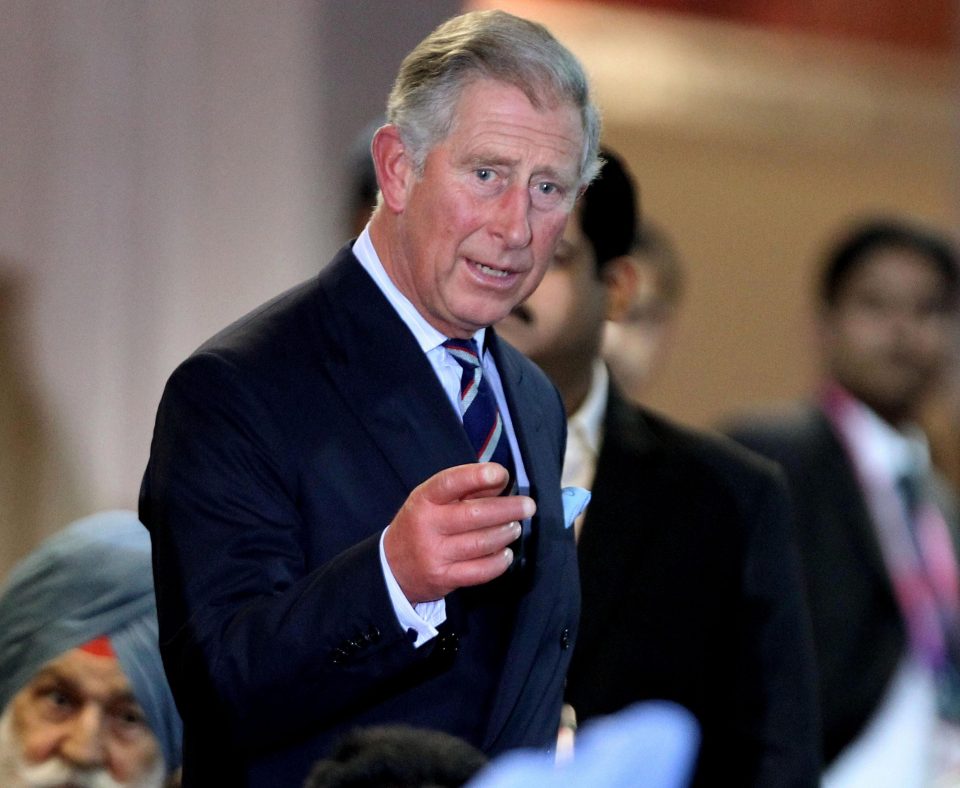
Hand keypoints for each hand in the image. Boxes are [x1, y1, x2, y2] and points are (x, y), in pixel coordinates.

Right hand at [383, 462, 534, 603]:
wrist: (392, 568)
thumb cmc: (421, 525)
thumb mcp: (432, 501)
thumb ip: (465, 490)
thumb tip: (500, 480)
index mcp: (424, 500)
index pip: (450, 483)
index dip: (476, 477)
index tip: (501, 474)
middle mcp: (427, 526)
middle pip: (474, 515)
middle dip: (507, 509)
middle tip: (528, 506)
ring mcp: (435, 554)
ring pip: (481, 543)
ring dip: (506, 534)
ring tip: (515, 528)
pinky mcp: (444, 578)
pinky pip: (480, 571)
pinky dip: (499, 562)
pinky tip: (506, 553)